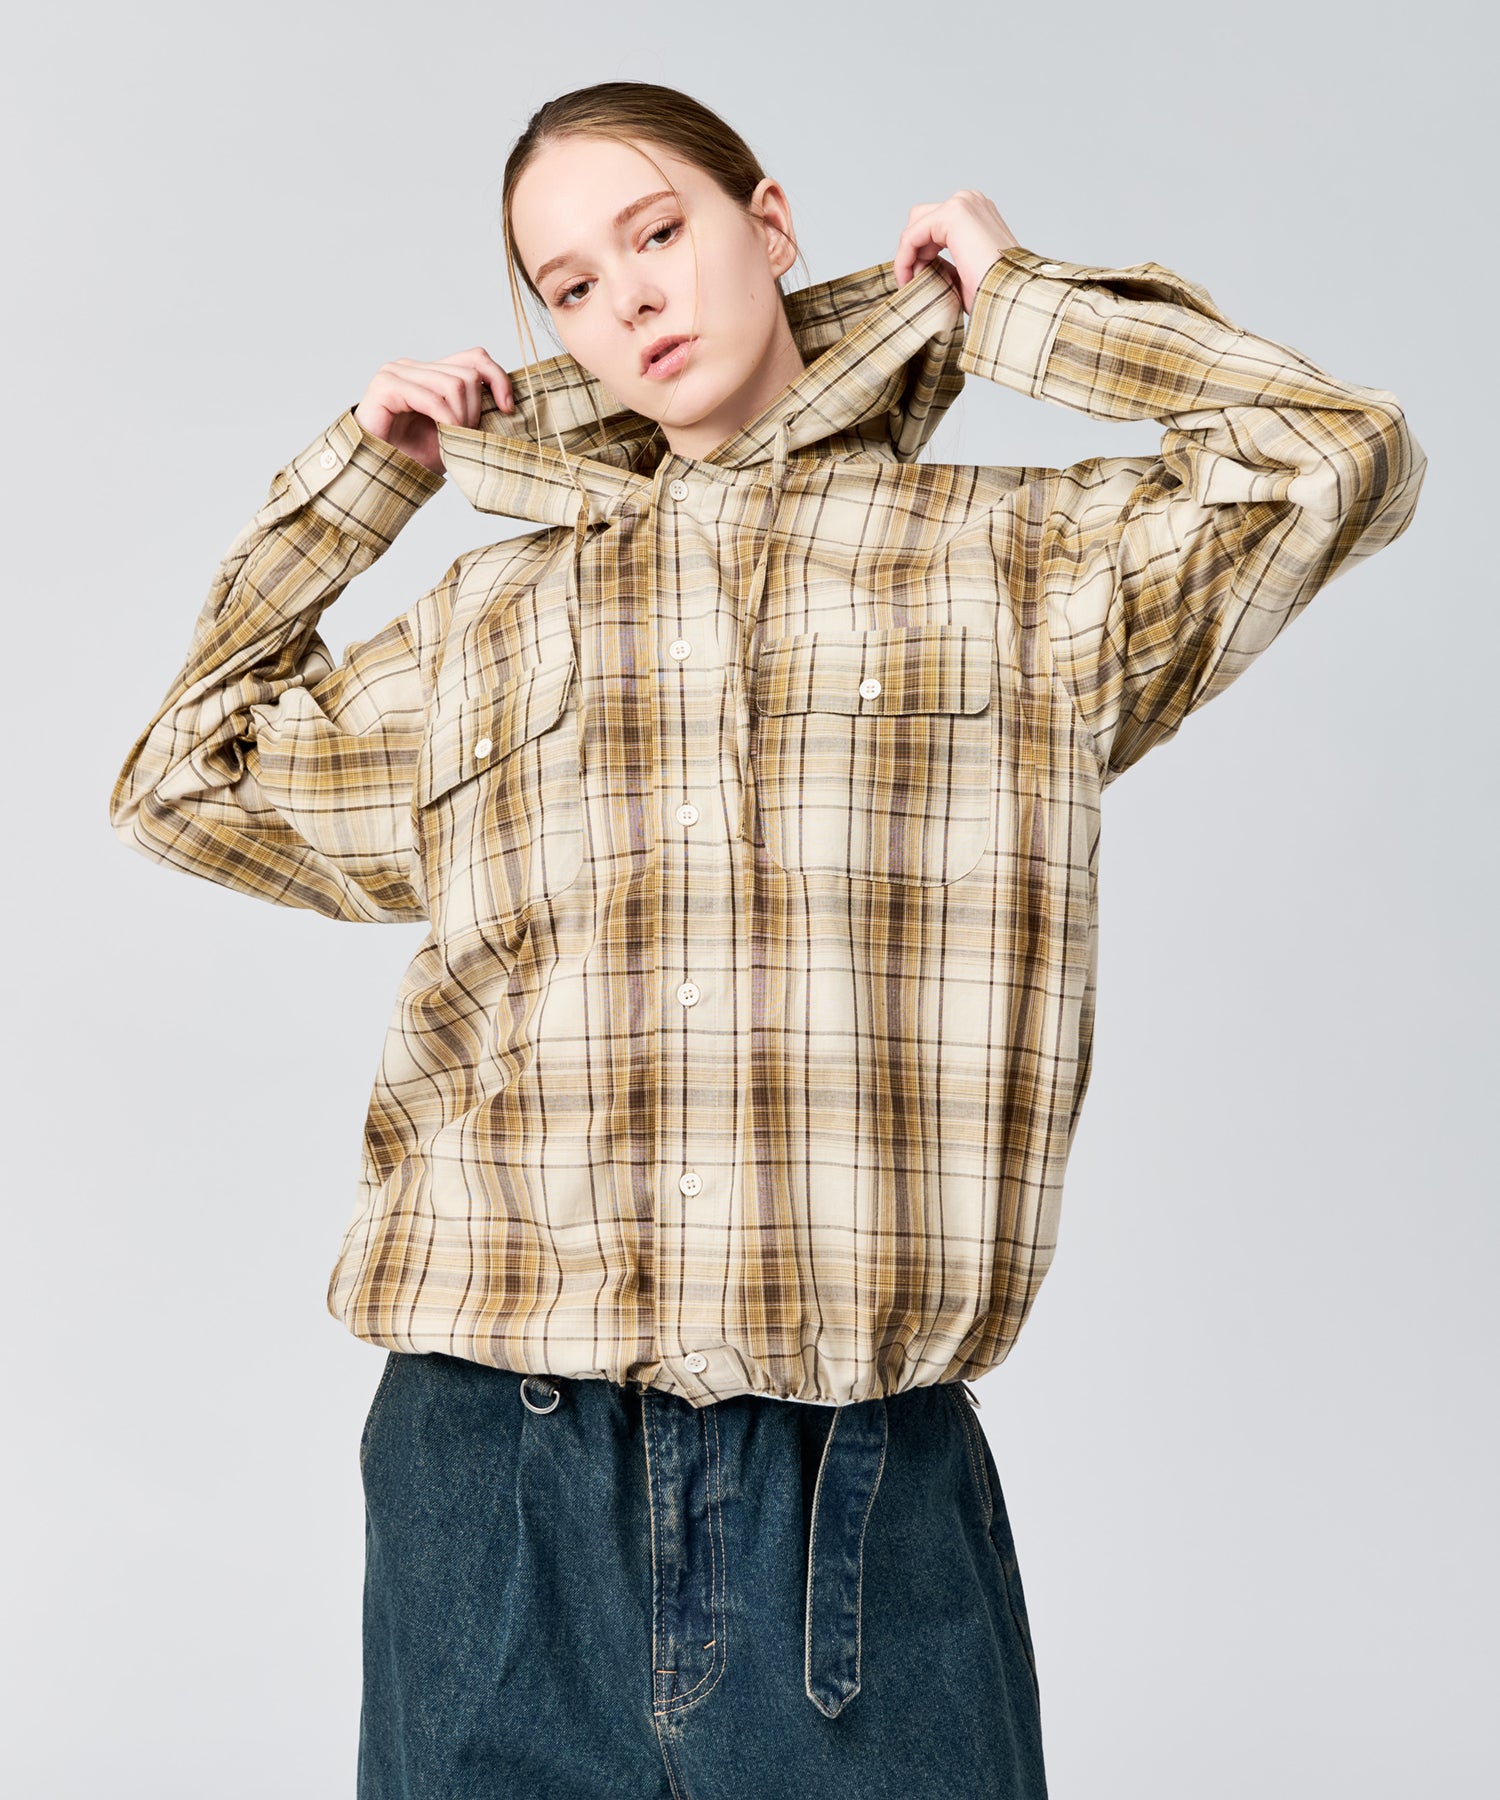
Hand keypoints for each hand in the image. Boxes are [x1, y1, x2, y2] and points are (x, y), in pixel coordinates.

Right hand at [352, 348, 514, 475]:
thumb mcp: (455, 433)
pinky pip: (432, 397)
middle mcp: (413, 367)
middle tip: (466, 436)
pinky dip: (446, 419)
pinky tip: (444, 434)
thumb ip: (474, 412)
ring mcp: (397, 372)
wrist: (379, 474)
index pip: (475, 357)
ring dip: (462, 418)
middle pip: (468, 374)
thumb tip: (509, 402)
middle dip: (475, 410)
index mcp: (430, 373)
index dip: (498, 378)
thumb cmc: (414, 457)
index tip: (507, 409)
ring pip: (454, 384)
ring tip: (453, 439)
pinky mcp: (386, 386)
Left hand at [892, 191, 1020, 313]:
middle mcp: (971, 202)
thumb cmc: (994, 294)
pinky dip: (904, 257)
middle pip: (922, 220)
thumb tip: (920, 269)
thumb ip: (943, 265)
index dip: (919, 256)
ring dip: (908, 256)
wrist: (1012, 297)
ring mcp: (963, 203)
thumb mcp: (963, 276)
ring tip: (912, 283)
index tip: (915, 284)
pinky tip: (907, 278)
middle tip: (913, 282)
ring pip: (915, 224)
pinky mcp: (953, 213)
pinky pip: (912, 234)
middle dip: (913, 252)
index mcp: (978, 214)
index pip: (934, 226)